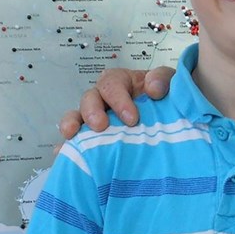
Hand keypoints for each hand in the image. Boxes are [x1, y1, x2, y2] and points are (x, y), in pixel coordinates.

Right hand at [57, 65, 175, 139]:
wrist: (173, 125)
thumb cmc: (167, 101)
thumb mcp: (171, 83)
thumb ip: (163, 79)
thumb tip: (153, 88)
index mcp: (122, 83)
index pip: (112, 83)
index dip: (118, 99)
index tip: (132, 119)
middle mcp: (105, 100)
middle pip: (89, 98)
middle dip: (92, 111)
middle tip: (101, 126)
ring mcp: (96, 120)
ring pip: (76, 117)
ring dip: (71, 124)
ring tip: (71, 135)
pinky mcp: (93, 140)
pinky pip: (75, 142)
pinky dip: (66, 147)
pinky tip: (61, 154)